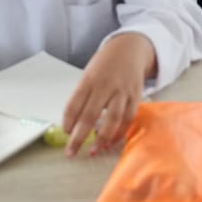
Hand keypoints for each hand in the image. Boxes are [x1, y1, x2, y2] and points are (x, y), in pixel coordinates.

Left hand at [61, 33, 155, 155]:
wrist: (130, 49)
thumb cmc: (105, 64)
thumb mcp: (88, 74)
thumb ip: (82, 96)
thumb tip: (73, 123)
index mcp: (89, 79)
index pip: (74, 104)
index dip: (68, 121)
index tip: (65, 133)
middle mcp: (105, 85)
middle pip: (90, 115)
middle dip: (79, 137)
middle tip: (71, 152)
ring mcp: (122, 91)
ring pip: (112, 119)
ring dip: (102, 139)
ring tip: (93, 151)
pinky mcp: (136, 97)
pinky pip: (128, 119)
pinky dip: (119, 133)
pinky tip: (110, 142)